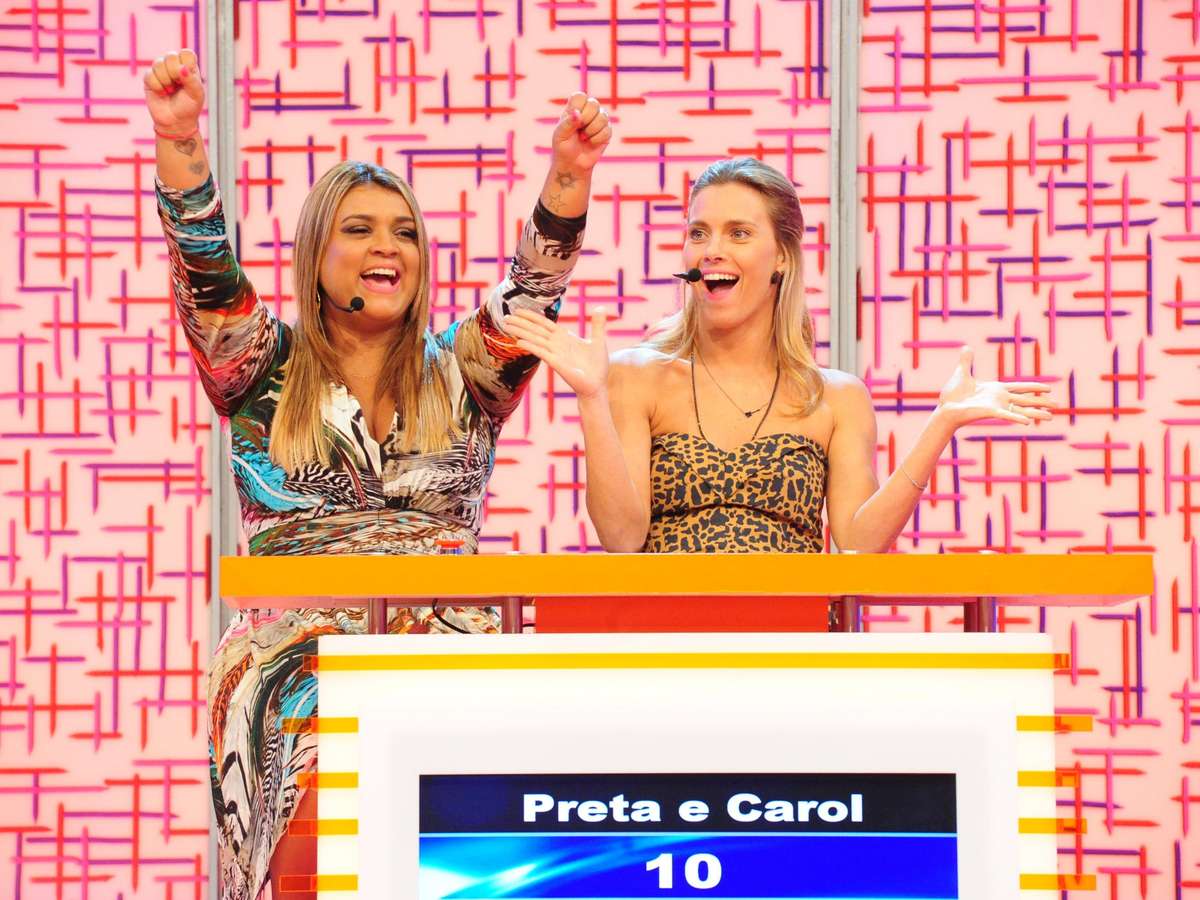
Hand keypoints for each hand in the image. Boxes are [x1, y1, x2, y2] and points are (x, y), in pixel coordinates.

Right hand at [144, 49, 204, 133]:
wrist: (175, 122)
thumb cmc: (189, 107)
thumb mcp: (196, 95)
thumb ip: (192, 80)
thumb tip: (182, 68)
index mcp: (188, 67)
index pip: (186, 53)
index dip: (186, 63)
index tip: (188, 77)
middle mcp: (174, 66)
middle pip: (171, 55)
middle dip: (175, 73)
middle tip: (178, 85)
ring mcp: (160, 71)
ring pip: (158, 63)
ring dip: (166, 81)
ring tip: (170, 90)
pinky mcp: (149, 78)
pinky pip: (149, 75)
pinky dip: (157, 86)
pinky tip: (162, 93)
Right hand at [505, 307, 609, 400]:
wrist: (597, 384)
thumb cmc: (597, 366)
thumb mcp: (598, 340)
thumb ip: (598, 324)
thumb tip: (601, 306)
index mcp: (564, 337)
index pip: (544, 323)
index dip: (531, 316)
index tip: (518, 310)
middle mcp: (556, 344)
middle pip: (535, 330)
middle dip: (520, 323)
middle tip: (505, 317)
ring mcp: (555, 353)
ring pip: (535, 339)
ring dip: (520, 332)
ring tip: (506, 326)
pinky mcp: (557, 363)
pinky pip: (542, 352)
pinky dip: (531, 346)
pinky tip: (519, 342)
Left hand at [551, 92, 610, 174]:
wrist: (572, 164)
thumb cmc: (563, 147)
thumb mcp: (560, 135)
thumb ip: (567, 123)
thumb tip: (577, 113)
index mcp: (574, 109)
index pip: (580, 96)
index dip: (578, 106)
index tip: (574, 119)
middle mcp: (587, 112)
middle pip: (594, 103)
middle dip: (586, 119)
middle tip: (579, 129)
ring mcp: (598, 121)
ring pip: (603, 116)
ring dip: (591, 130)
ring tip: (583, 137)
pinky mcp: (607, 131)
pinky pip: (607, 130)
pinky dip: (597, 138)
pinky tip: (591, 142)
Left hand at [937, 347, 1055, 427]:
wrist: (944, 409)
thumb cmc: (952, 395)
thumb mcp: (962, 373)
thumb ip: (967, 361)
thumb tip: (966, 347)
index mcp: (996, 389)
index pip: (1020, 387)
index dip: (1034, 387)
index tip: (1048, 389)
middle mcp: (1000, 398)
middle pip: (1026, 399)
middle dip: (1041, 402)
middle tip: (1058, 405)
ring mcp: (996, 406)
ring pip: (1021, 409)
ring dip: (1036, 413)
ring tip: (1051, 417)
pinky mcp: (990, 413)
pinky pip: (1006, 415)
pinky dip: (1017, 418)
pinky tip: (1029, 422)